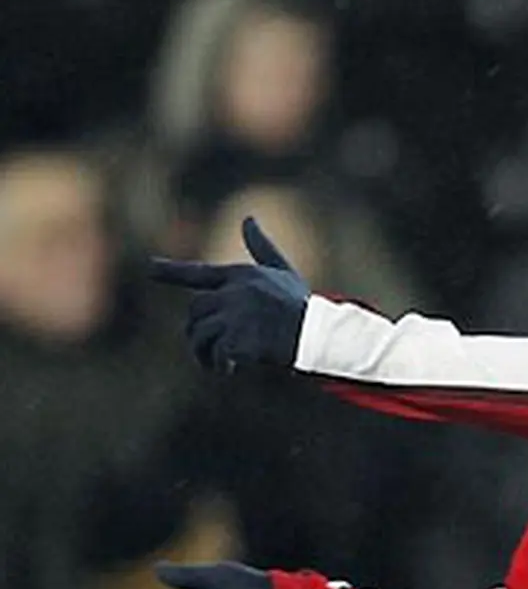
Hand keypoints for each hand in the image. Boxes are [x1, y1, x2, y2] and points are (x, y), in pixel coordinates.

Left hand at [151, 217, 309, 371]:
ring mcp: (236, 317)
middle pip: (195, 311)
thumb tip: (248, 219)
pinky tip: (231, 370)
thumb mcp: (281, 271)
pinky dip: (219, 365)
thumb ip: (261, 248)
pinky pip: (215, 353)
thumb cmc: (299, 304)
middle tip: (209, 349)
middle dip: (198, 331)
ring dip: (204, 353)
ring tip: (217, 364)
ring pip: (200, 335)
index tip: (149, 268)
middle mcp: (235, 292)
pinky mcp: (239, 340)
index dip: (172, 271)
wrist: (316, 333)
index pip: (199, 273)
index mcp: (242, 275)